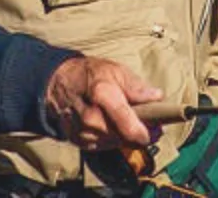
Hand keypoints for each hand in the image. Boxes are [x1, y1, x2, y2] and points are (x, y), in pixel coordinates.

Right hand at [45, 56, 163, 149]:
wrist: (59, 83)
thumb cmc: (90, 74)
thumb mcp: (117, 71)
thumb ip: (137, 86)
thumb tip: (157, 97)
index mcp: (103, 95)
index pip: (129, 127)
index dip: (146, 133)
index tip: (156, 130)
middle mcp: (91, 118)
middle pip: (125, 138)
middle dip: (138, 132)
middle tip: (145, 120)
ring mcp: (83, 132)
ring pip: (116, 144)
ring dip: (124, 135)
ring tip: (125, 119)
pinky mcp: (78, 141)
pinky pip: (103, 146)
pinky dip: (111, 137)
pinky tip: (110, 123)